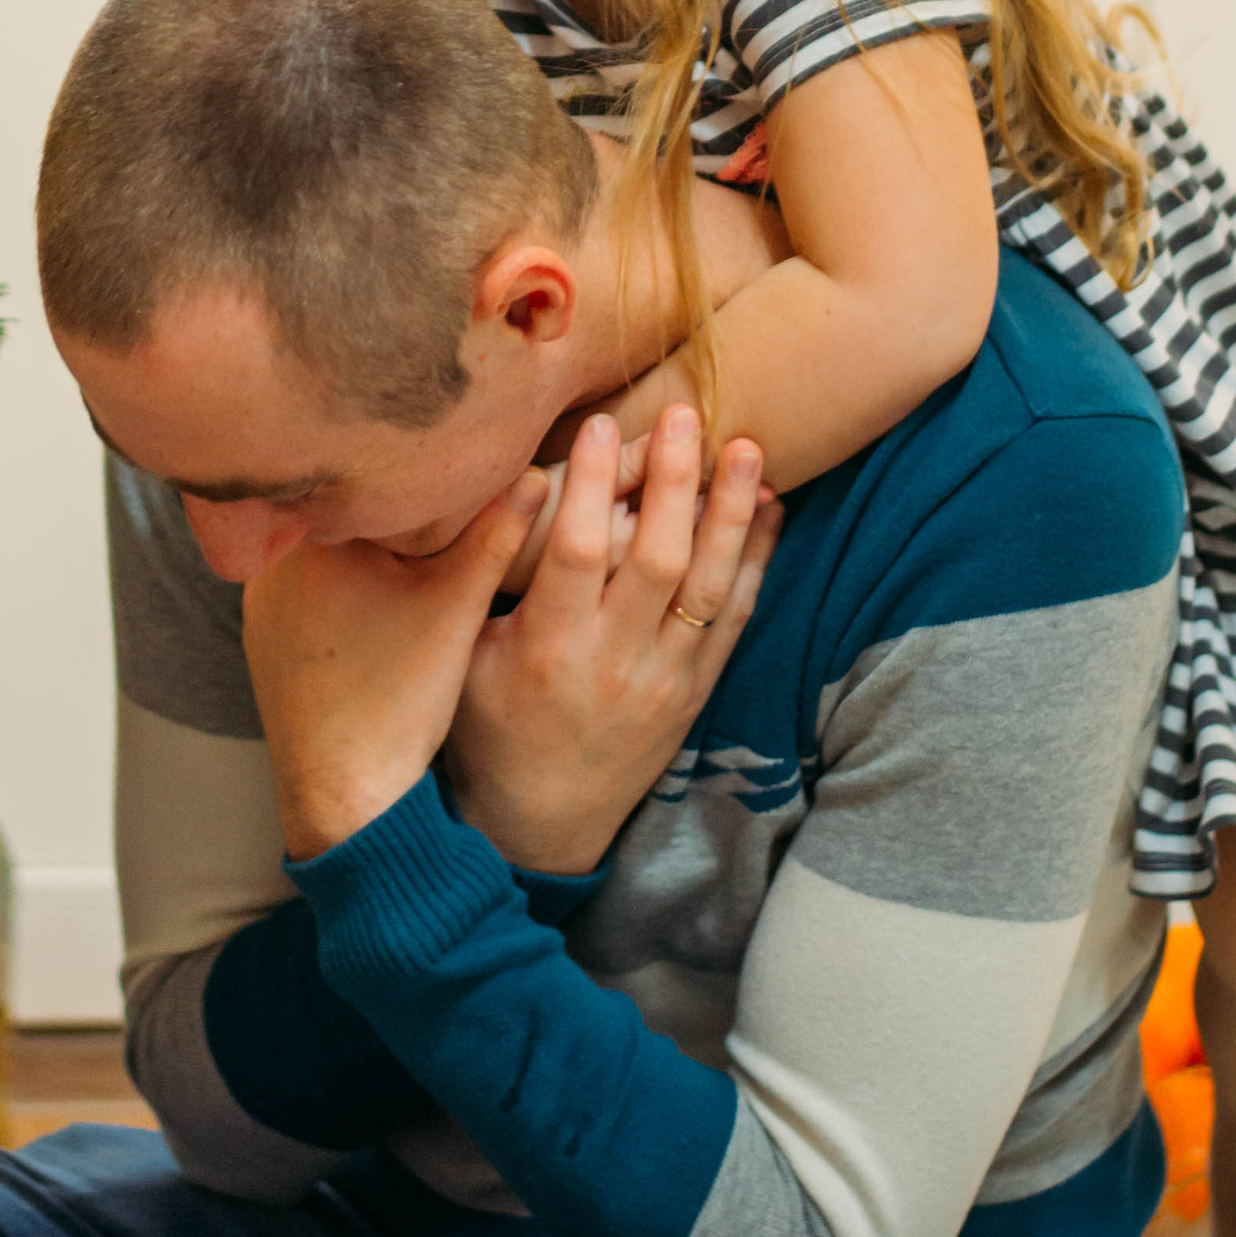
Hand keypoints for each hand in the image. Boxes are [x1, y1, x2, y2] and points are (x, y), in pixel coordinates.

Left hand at [242, 476, 546, 858]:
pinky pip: (309, 586)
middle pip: (343, 512)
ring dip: (367, 545)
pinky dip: (345, 583)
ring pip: (326, 549)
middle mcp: (268, 564)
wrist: (343, 794)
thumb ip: (496, 532)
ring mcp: (259, 603)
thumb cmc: (396, 701)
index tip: (455, 466)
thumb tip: (539, 474)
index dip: (415, 469)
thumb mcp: (456, 606)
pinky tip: (380, 596)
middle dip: (392, 505)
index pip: (366, 477)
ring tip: (418, 543)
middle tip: (445, 495)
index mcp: (308, 539)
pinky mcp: (264, 636)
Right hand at [443, 405, 779, 875]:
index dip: (596, 485)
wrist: (544, 822)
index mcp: (548, 649)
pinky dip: (756, 560)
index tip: (604, 424)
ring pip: (711, 585)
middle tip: (685, 413)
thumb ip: (484, 578)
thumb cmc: (490, 729)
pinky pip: (736, 619)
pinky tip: (770, 508)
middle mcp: (614, 662)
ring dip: (733, 513)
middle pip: (658, 558)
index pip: (579, 552)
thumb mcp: (465, 657)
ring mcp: (664, 678)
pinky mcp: (695, 691)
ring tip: (747, 448)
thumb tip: (503, 485)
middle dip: (674, 481)